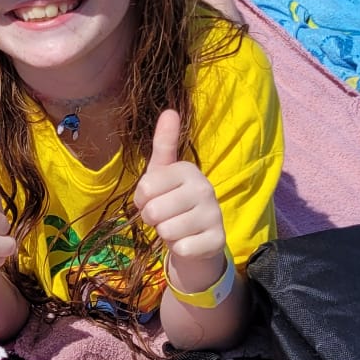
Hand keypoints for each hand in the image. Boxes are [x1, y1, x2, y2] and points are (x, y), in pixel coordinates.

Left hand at [132, 110, 228, 291]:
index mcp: (188, 169)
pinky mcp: (218, 239)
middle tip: (165, 217)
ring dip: (166, 234)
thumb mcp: (163, 173)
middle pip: (154, 211)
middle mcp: (205, 188)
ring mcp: (214, 214)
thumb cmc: (173, 201)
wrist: (198, 238)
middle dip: (152, 219)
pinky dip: (179, 249)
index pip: (144, 189)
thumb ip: (164, 143)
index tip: (153, 200)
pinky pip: (181, 248)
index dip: (141, 201)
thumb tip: (169, 110)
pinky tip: (188, 242)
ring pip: (167, 230)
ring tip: (176, 228)